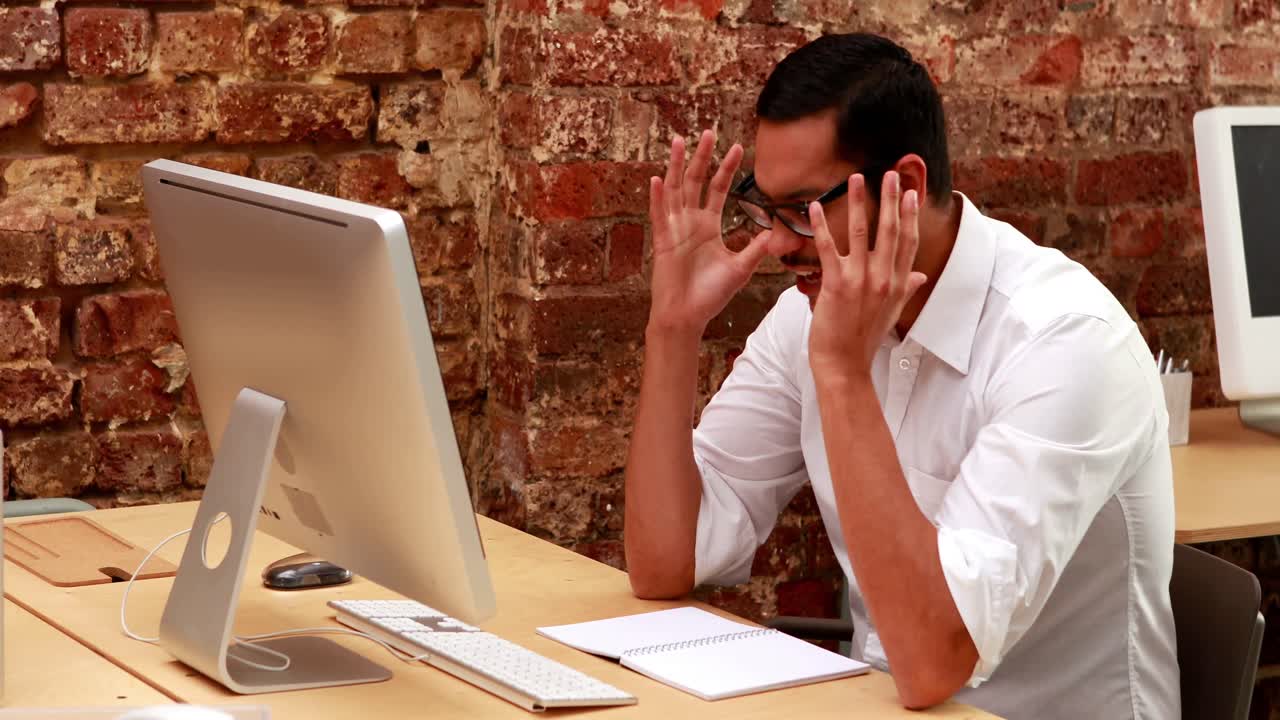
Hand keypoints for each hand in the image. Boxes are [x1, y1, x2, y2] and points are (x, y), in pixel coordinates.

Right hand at [647, 130, 773, 336]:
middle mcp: (690, 223)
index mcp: (708, 226)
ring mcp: (674, 230)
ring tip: (678, 141)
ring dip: (675, 166)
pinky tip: (658, 178)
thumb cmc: (710, 295)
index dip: (726, 169)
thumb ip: (756, 249)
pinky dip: (658, 198)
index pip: (718, 189)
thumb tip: (776, 234)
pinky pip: (659, 216)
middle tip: (709, 132)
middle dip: (702, 157)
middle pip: (695, 181)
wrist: (688, 316)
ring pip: (675, 190)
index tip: (738, 147)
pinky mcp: (662, 242)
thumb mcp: (740, 268)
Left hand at [807, 172, 927, 380]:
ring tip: (855, 179)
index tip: (911, 193)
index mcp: (898, 284)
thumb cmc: (864, 339)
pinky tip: (816, 207)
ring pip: (862, 232)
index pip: (908, 242)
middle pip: (891, 230)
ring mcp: (862, 281)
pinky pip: (828, 248)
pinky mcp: (837, 285)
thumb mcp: (891, 313)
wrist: (845, 364)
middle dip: (891, 199)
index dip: (910, 215)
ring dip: (858, 202)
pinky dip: (822, 226)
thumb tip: (920, 277)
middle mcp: (884, 279)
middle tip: (890, 174)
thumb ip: (906, 290)